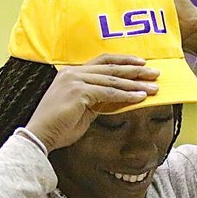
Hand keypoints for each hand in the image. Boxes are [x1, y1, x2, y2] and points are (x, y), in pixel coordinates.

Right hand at [24, 54, 158, 150]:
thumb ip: (97, 100)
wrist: (40, 136)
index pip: (102, 61)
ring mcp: (75, 80)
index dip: (123, 61)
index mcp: (71, 73)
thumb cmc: (59, 127)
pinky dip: (126, 95)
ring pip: (112, 78)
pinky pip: (109, 92)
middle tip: (155, 72)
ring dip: (135, 83)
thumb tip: (117, 99)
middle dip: (135, 69)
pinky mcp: (78, 92)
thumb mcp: (83, 109)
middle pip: (110, 66)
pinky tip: (140, 97)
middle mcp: (73, 72)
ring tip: (153, 87)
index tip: (141, 63)